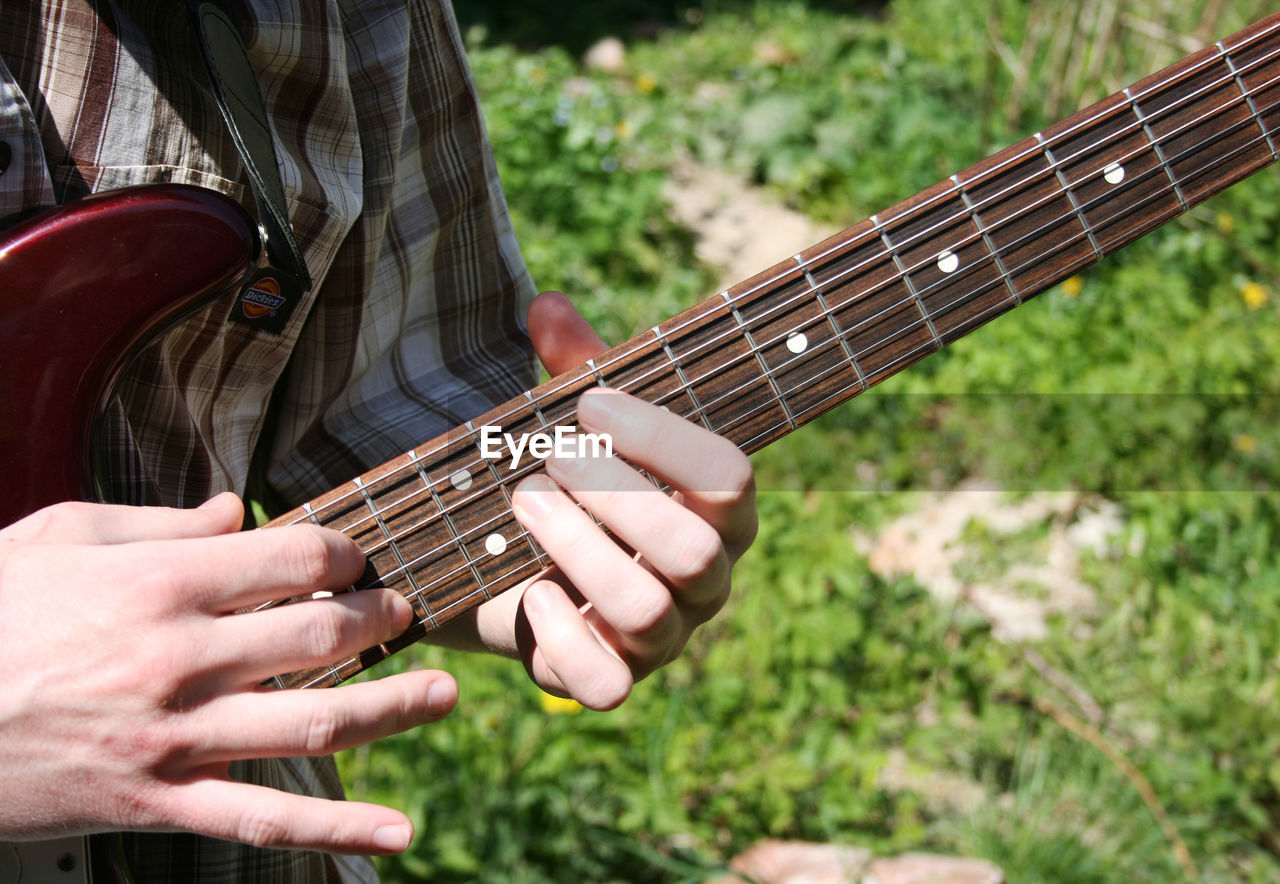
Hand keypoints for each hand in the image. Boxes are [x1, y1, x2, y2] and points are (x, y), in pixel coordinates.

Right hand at [0, 494, 455, 853]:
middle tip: (404, 610)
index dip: (343, 553)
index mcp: (160, 583)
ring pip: (313, 725)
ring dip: (392, 708)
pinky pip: (263, 820)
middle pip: (320, 636)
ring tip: (443, 694)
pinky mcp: (156, 801)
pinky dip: (338, 828)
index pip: (294, 558)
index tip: (355, 556)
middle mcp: (179, 658)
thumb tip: (234, 512)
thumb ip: (156, 522)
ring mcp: (172, 737)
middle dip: (379, 618)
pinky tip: (398, 833)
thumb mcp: (58, 538)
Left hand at [449, 291, 756, 709]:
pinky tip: (530, 594)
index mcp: (719, 512)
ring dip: (578, 549)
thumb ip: (573, 368)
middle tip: (549, 460)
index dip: (662, 437)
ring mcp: (665, 639)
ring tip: (523, 502)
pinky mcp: (611, 681)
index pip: (729, 477)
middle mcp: (707, 580)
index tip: (588, 402)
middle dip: (616, 496)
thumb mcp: (576, 426)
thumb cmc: (572, 486)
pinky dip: (564, 640)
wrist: (524, 571)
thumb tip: (544, 303)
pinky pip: (606, 686)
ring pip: (646, 612)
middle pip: (693, 551)